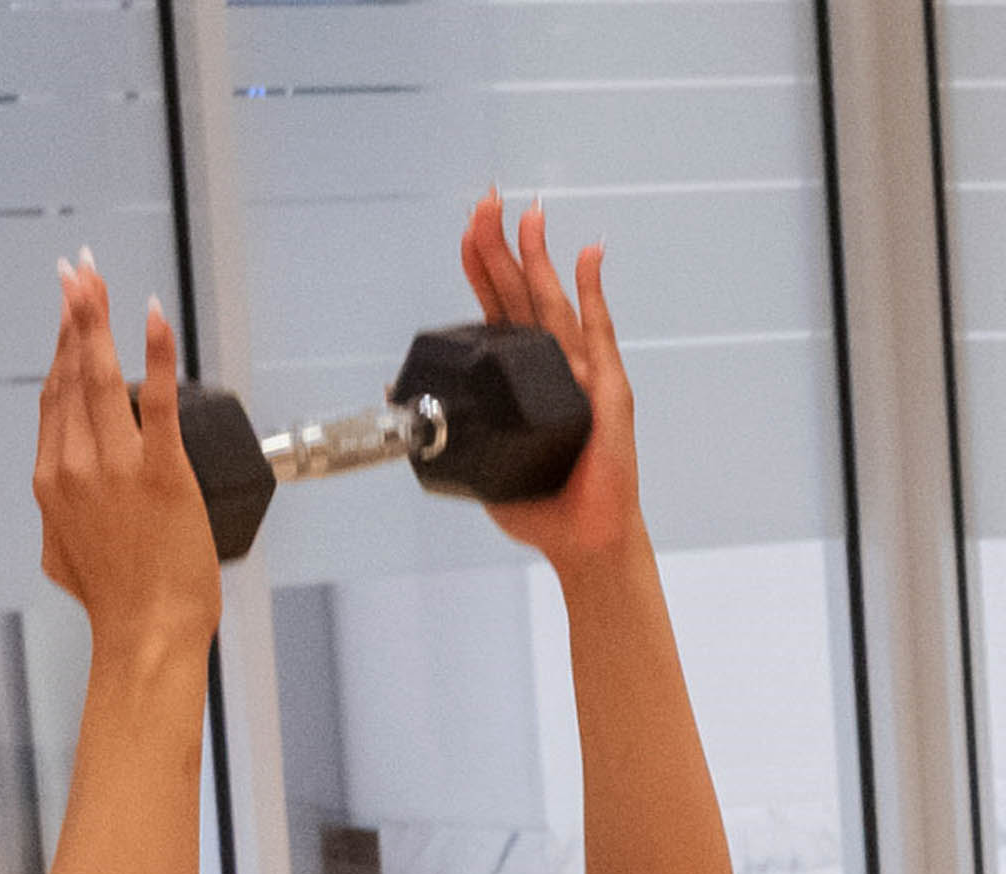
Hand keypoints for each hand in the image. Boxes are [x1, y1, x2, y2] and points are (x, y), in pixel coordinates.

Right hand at [29, 256, 220, 665]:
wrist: (145, 634)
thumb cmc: (116, 604)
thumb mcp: (64, 558)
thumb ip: (60, 522)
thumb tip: (62, 510)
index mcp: (51, 480)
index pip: (54, 397)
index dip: (58, 348)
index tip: (66, 312)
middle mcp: (73, 463)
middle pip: (69, 372)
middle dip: (73, 314)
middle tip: (76, 269)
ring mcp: (114, 464)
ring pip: (99, 374)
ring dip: (97, 318)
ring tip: (96, 276)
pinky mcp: (159, 471)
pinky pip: (153, 399)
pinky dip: (154, 352)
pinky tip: (151, 315)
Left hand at [459, 192, 643, 564]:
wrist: (581, 541)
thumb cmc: (539, 505)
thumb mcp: (476, 461)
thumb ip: (443, 428)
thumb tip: (396, 391)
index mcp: (519, 375)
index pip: (496, 305)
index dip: (480, 265)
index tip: (469, 228)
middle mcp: (551, 364)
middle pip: (520, 290)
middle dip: (502, 244)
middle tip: (487, 201)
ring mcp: (582, 372)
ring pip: (552, 301)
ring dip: (539, 255)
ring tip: (527, 215)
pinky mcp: (608, 390)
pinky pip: (600, 331)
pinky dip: (595, 291)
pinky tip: (590, 255)